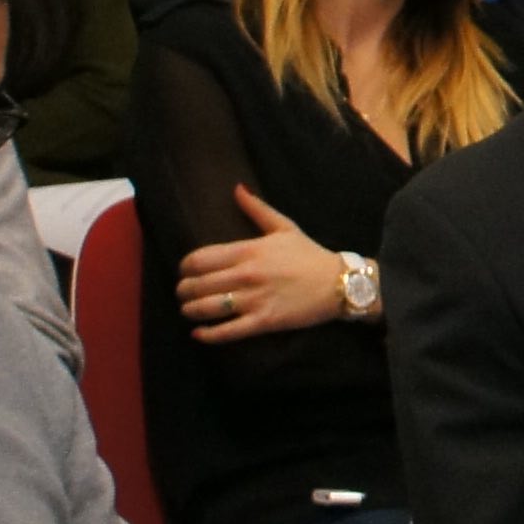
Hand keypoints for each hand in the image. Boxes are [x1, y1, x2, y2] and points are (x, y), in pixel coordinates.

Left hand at [178, 192, 350, 341]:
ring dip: (190, 310)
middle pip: (197, 285)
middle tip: (183, 293)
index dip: (185, 267)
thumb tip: (237, 188)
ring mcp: (255, 299)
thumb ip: (257, 208)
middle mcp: (247, 275)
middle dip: (183, 290)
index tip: (185, 271)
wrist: (339, 283)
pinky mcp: (264, 321)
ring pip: (207, 308)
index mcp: (248, 250)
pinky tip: (199, 333)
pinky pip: (227, 331)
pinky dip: (208, 335)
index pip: (199, 259)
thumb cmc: (310, 254)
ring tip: (189, 310)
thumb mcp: (284, 227)